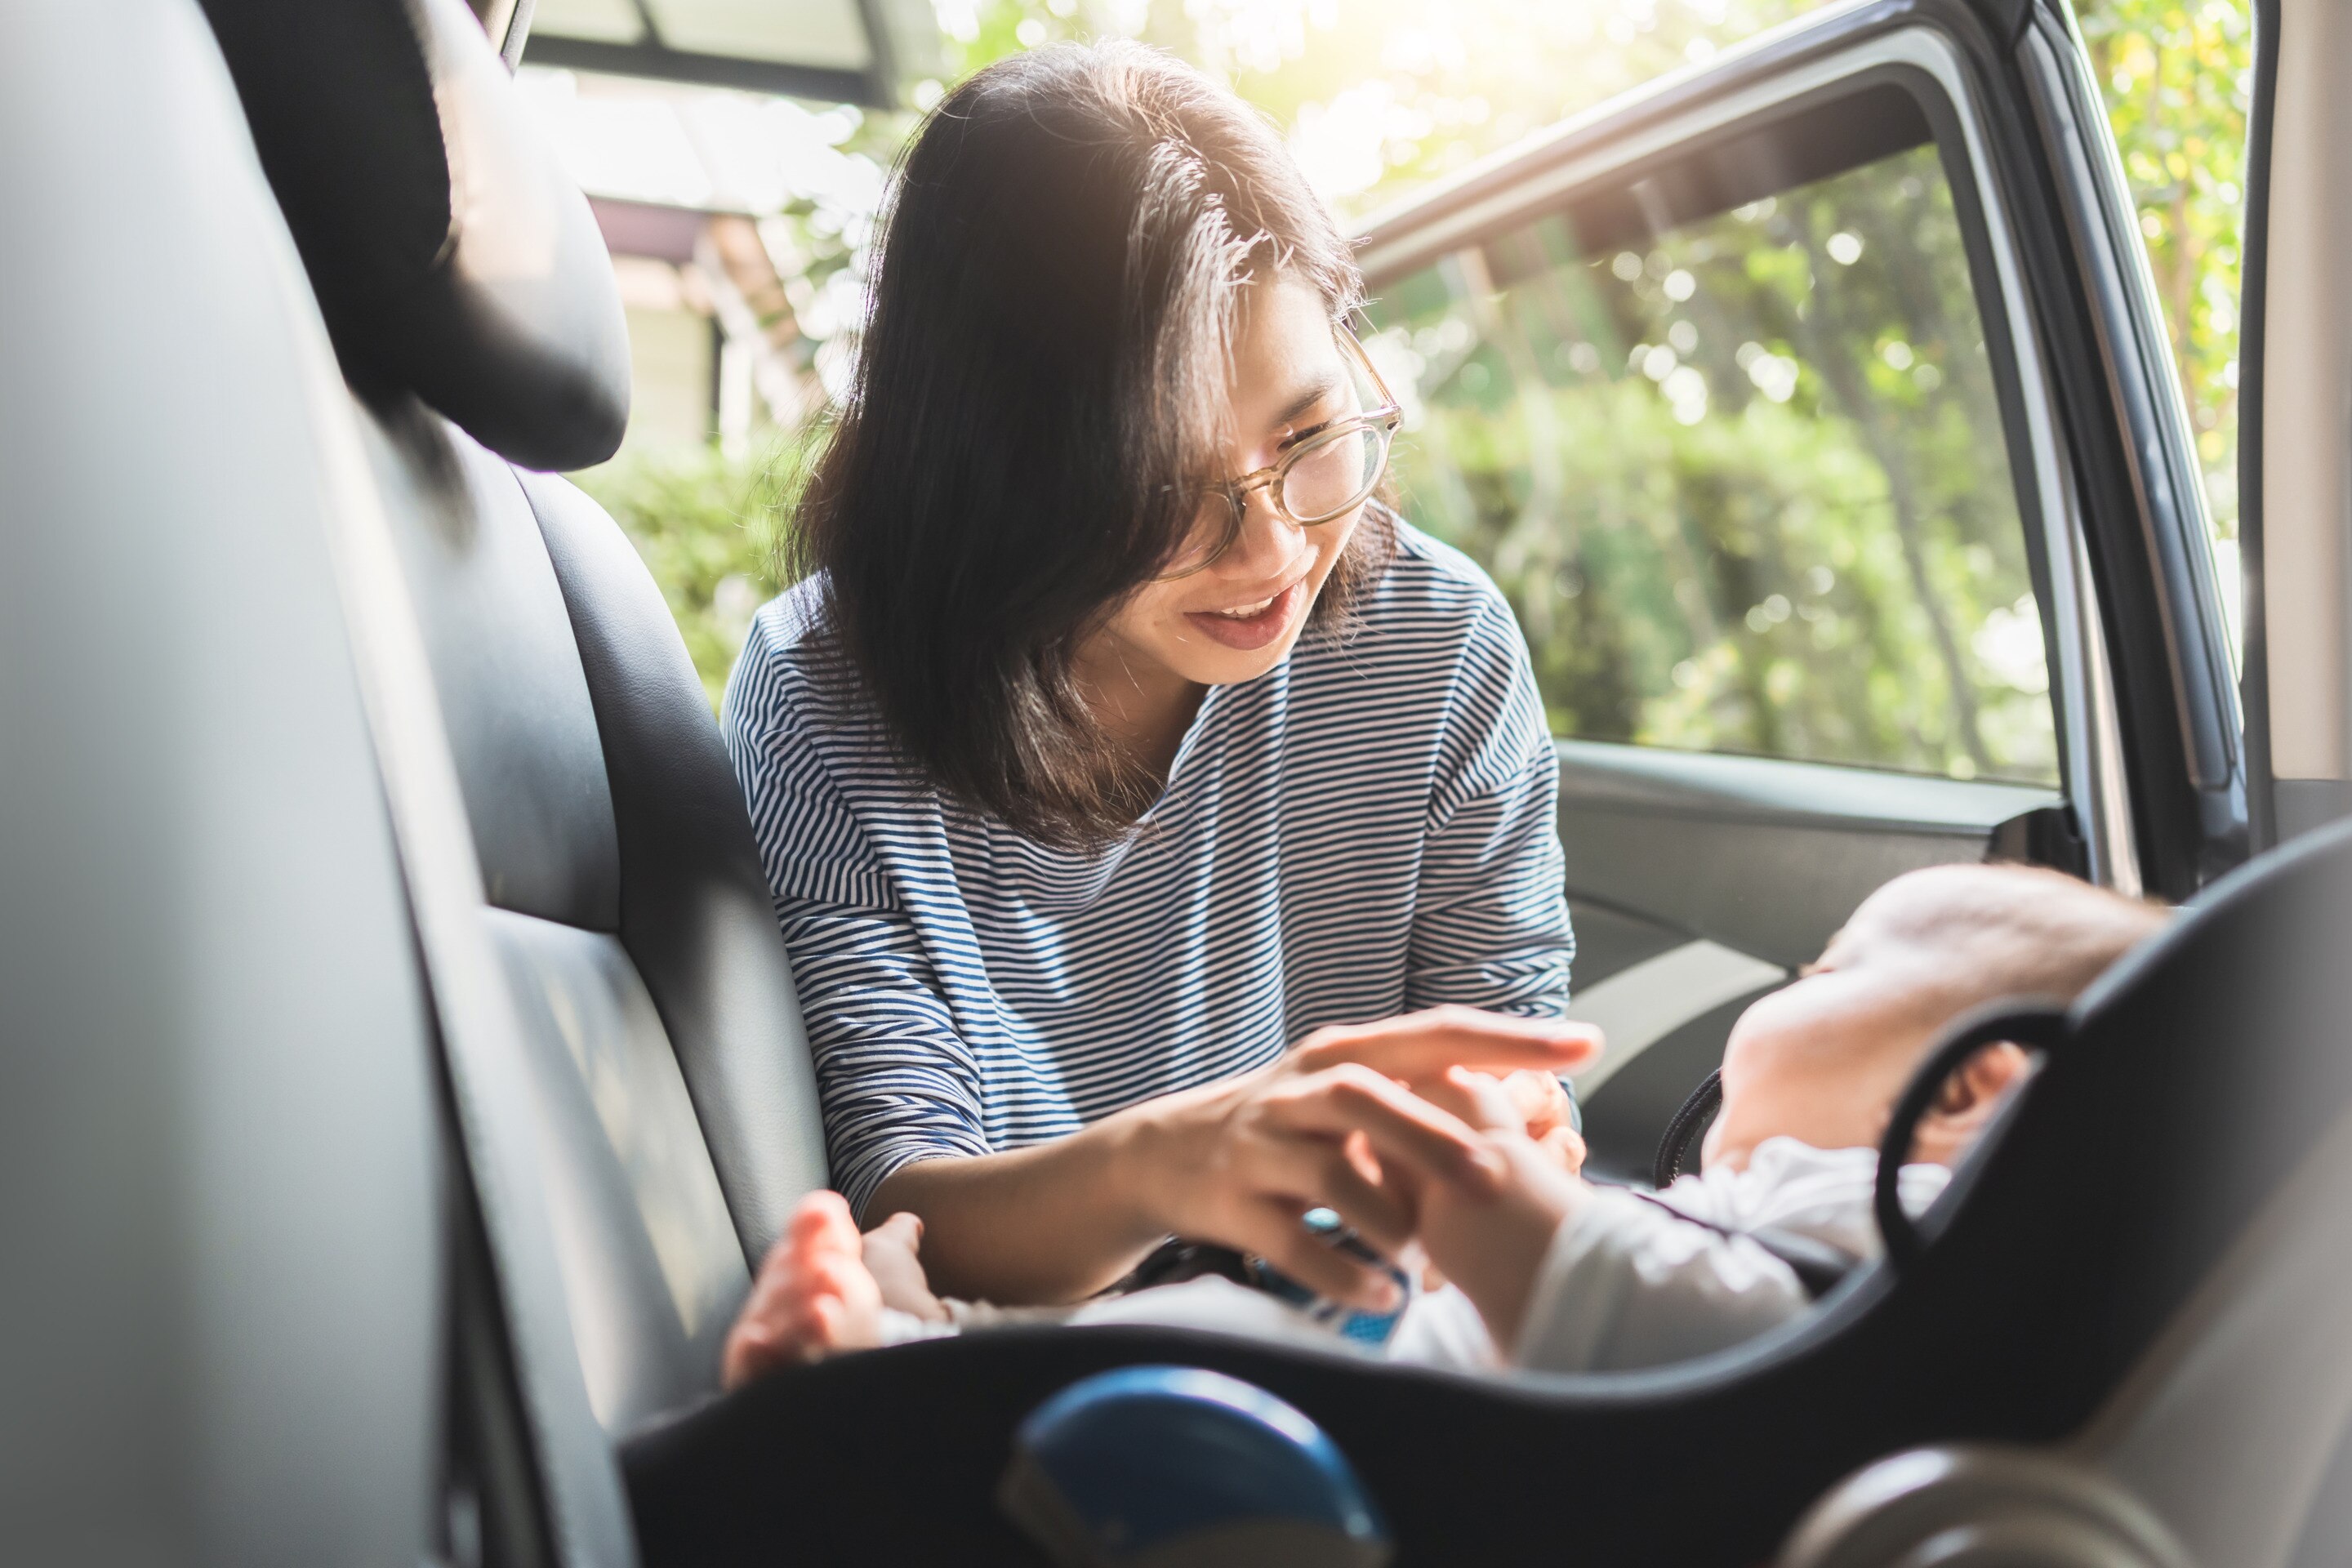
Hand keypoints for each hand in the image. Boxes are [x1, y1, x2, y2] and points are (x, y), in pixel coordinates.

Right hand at [1115, 1007, 1598, 1309]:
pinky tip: (1384, 1297)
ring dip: (1389, 1224)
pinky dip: (1342, 1275)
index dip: (1510, 1038)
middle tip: (1493, 1182)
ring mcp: (1261, 1145)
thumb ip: (1423, 1094)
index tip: (1586, 1043)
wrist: (1164, 1155)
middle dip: (1434, 1139)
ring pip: (1332, 1177)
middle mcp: (1300, 1089)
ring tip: (1426, 1265)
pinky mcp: (1232, 1202)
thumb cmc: (1289, 1127)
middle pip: (1369, 1097)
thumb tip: (1536, 1106)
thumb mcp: (1345, 1092)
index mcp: (1343, 1053)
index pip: (1435, 1032)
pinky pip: (1293, 1245)